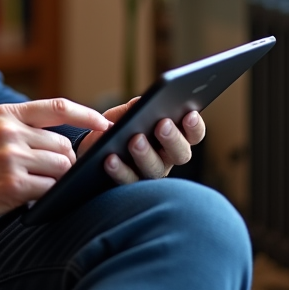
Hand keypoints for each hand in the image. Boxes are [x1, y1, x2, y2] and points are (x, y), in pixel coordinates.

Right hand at [0, 98, 112, 223]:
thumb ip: (21, 127)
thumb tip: (62, 139)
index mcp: (6, 114)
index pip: (57, 108)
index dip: (87, 114)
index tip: (104, 124)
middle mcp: (11, 132)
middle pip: (63, 145)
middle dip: (64, 162)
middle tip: (49, 174)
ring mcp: (12, 158)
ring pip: (61, 168)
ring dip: (56, 180)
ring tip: (38, 185)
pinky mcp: (13, 186)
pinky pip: (49, 189)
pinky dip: (46, 195)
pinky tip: (30, 197)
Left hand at [77, 97, 205, 184]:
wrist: (93, 148)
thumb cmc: (117, 126)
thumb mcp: (123, 113)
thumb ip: (133, 108)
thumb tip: (140, 103)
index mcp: (173, 136)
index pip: (193, 134)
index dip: (195, 126)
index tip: (190, 114)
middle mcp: (167, 157)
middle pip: (181, 153)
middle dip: (173, 138)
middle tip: (162, 124)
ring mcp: (150, 173)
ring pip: (156, 169)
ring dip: (146, 154)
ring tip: (135, 140)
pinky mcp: (130, 186)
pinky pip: (128, 181)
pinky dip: (120, 169)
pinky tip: (111, 158)